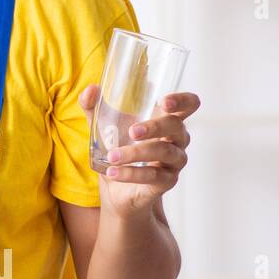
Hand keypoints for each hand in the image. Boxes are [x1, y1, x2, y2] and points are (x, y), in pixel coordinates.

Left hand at [79, 84, 199, 216]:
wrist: (117, 189)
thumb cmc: (118, 149)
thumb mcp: (102, 126)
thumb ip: (94, 106)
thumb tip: (90, 89)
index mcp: (165, 120)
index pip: (189, 105)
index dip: (183, 100)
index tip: (164, 102)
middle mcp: (176, 139)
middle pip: (177, 126)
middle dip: (155, 126)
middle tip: (132, 131)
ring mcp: (174, 161)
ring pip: (164, 152)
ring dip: (136, 153)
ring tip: (112, 156)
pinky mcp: (167, 181)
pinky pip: (153, 175)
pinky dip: (131, 173)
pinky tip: (113, 172)